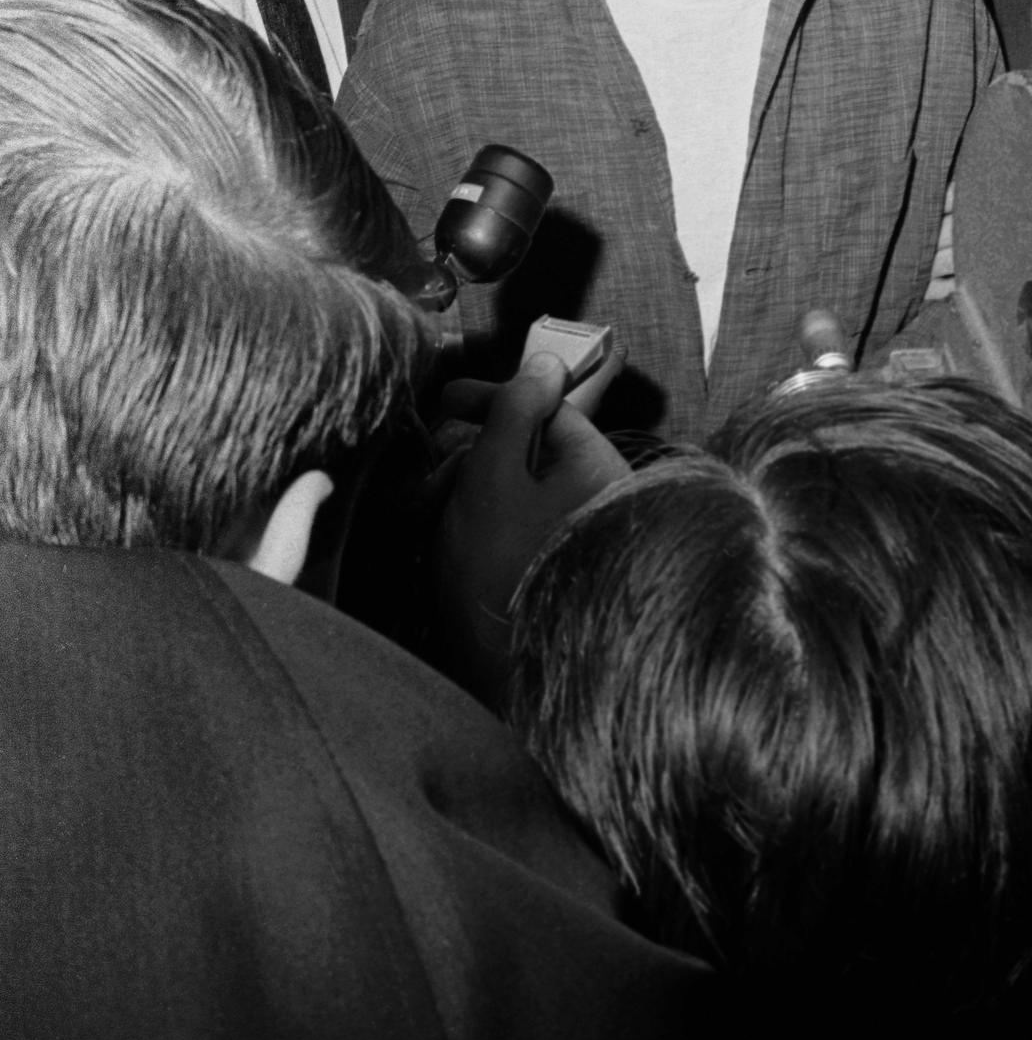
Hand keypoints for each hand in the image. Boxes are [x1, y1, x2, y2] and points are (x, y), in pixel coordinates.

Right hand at [432, 351, 629, 703]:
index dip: (493, 398)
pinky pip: (519, 525)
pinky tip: (444, 541)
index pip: (546, 406)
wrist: (517, 678)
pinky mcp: (557, 568)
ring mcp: (579, 534)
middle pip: (530, 448)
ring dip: (468, 491)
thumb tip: (545, 361)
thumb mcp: (496, 476)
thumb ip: (514, 414)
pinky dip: (480, 524)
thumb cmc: (502, 568)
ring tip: (425, 517)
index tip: (445, 400)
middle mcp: (599, 495)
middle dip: (472, 454)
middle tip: (426, 477)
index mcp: (595, 464)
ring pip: (519, 488)